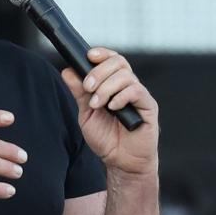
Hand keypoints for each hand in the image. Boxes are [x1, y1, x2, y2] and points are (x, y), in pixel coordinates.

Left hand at [61, 48, 158, 174]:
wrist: (120, 161)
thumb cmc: (106, 138)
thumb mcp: (86, 114)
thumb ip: (79, 93)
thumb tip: (68, 71)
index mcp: (113, 84)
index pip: (111, 59)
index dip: (101, 53)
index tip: (89, 56)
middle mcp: (127, 86)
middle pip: (118, 62)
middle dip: (99, 71)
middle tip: (87, 88)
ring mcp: (139, 96)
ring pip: (125, 76)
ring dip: (106, 88)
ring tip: (97, 105)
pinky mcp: (148, 106)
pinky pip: (136, 91)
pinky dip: (120, 96)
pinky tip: (112, 108)